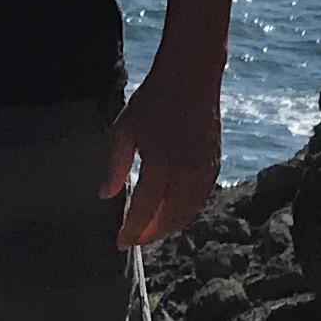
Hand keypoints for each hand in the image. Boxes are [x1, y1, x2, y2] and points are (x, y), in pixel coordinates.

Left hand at [104, 59, 224, 251]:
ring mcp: (204, 170)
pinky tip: (172, 212)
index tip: (120, 243)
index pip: (144, 211)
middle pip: (169, 219)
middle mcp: (186, 173)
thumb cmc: (152, 100)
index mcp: (161, 165)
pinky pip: (200, 199)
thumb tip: (105, 196)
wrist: (191, 76)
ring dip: (169, 226)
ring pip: (188, 212)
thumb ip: (114, 166)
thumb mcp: (124, 129)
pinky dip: (186, 211)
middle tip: (134, 240)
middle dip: (150, 233)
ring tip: (151, 231)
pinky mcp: (215, 165)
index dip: (132, 231)